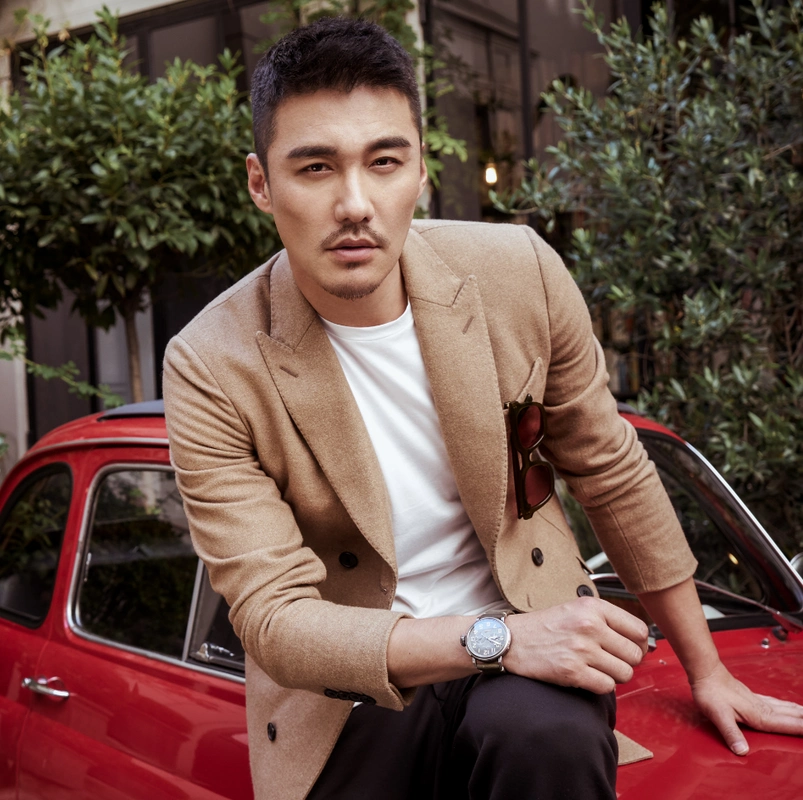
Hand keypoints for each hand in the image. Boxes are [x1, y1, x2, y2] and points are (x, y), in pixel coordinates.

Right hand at [505, 597, 648, 693]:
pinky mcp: (572, 671)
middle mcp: (589, 626)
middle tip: (612, 661)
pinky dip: (600, 685)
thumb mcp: (576, 609)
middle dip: (627, 662)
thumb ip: (607, 620)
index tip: (633, 649)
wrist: (511, 640)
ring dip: (614, 675)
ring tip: (598, 668)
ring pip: (624, 673)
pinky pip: (606, 686)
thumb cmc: (544, 626)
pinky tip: (587, 676)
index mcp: (592, 607)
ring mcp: (581, 649)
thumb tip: (643, 641)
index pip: (639, 629)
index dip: (640, 644)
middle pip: (635, 654)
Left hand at [691, 661, 802, 754]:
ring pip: (785, 708)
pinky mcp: (752, 696)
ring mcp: (757, 700)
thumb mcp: (718, 716)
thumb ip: (731, 733)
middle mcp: (762, 707)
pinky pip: (776, 703)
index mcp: (758, 715)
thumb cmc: (710, 692)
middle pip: (791, 715)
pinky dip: (788, 706)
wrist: (705, 671)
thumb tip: (742, 752)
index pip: (788, 725)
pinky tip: (788, 706)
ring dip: (800, 712)